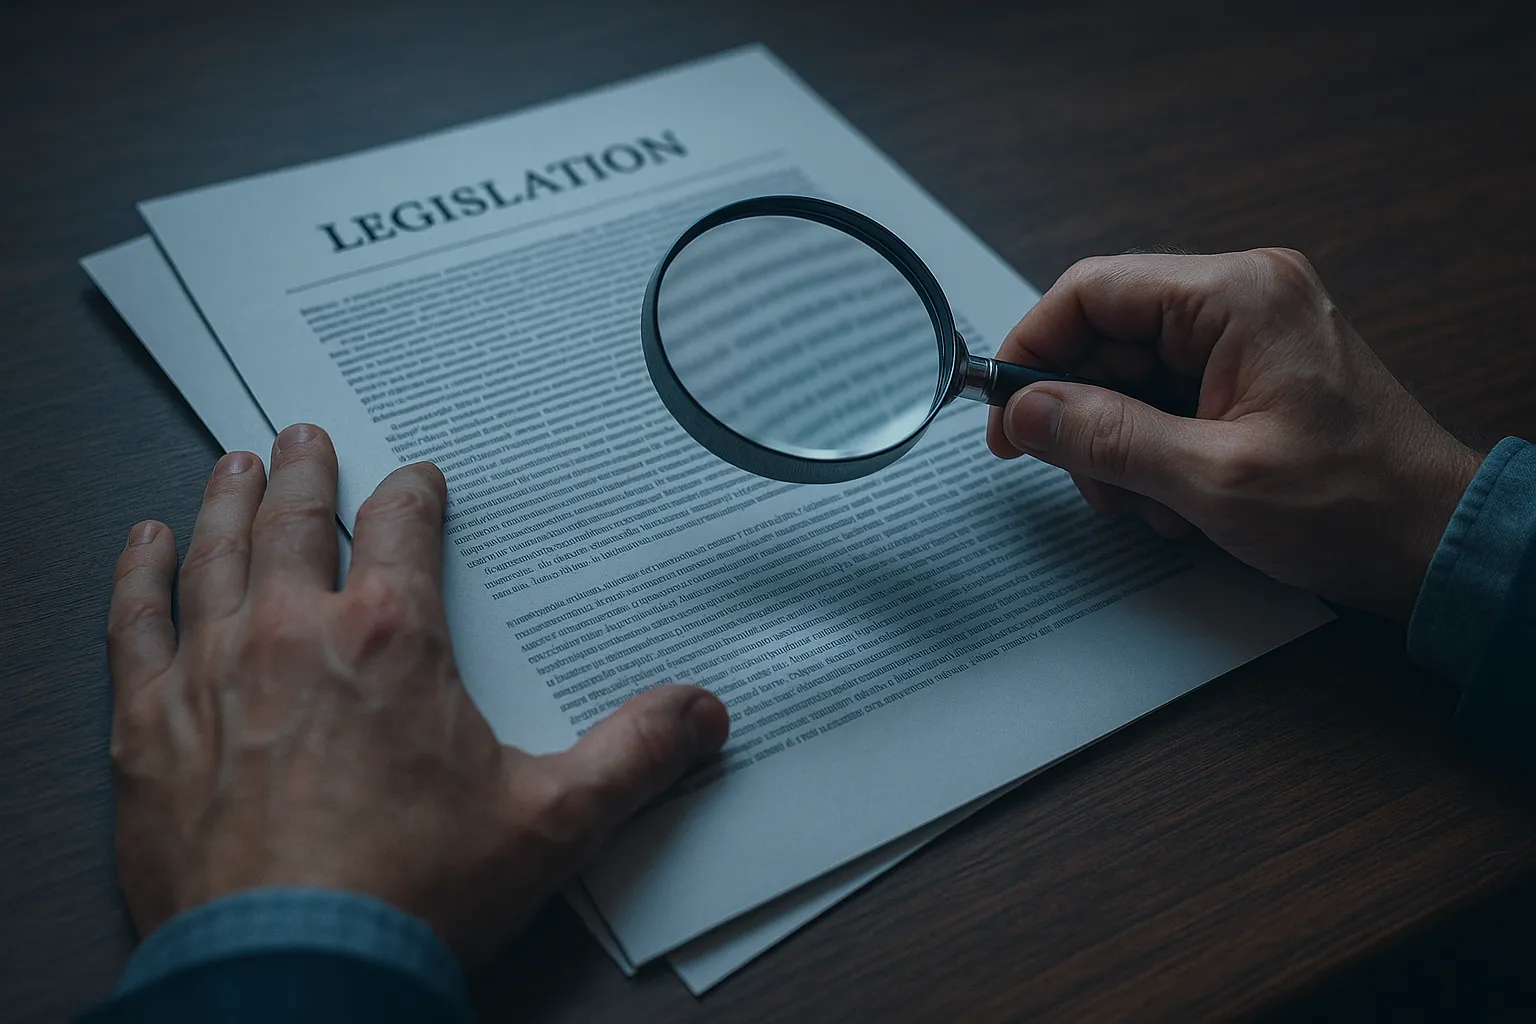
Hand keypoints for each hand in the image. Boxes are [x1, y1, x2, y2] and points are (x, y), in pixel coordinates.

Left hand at [105, 423, 728, 962]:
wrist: (295, 976)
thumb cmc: (412, 897)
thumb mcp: (550, 822)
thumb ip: (632, 755)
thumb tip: (703, 713)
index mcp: (392, 640)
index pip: (404, 528)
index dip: (415, 494)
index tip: (418, 482)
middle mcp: (292, 633)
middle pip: (295, 522)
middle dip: (304, 473)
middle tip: (302, 438)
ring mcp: (211, 673)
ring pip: (212, 554)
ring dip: (225, 502)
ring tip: (232, 464)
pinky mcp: (149, 728)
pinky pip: (135, 624)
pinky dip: (138, 576)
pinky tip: (141, 545)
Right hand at [987, 249, 1480, 618]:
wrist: (1432, 543)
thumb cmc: (1353, 505)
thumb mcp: (1212, 480)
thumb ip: (1107, 438)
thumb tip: (1023, 412)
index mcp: (1237, 297)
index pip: (1093, 290)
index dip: (1033, 349)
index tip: (1004, 411)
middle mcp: (1240, 300)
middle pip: (1107, 336)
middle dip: (1082, 415)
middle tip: (1080, 477)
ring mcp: (1246, 338)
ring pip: (1129, 377)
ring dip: (1118, 446)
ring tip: (1147, 504)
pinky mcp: (1248, 376)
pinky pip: (1164, 400)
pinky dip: (1152, 454)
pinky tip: (1178, 502)